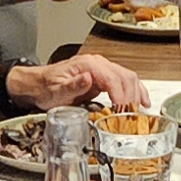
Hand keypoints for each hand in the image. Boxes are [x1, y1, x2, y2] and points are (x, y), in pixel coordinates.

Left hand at [16, 51, 147, 112]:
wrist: (38, 84)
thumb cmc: (46, 87)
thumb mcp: (55, 91)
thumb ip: (72, 85)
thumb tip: (88, 78)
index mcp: (88, 65)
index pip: (113, 79)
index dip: (121, 96)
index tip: (123, 111)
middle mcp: (97, 64)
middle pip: (125, 77)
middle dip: (132, 97)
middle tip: (132, 116)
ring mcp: (102, 69)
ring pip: (129, 78)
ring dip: (137, 94)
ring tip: (139, 112)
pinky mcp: (104, 77)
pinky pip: (125, 82)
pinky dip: (136, 91)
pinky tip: (142, 102)